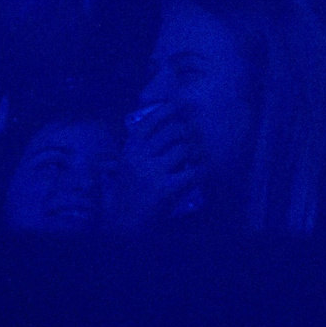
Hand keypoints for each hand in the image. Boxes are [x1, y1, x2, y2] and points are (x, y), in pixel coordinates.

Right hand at [122, 102, 203, 223]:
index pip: (152, 120)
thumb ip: (142, 146)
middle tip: (194, 139)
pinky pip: (193, 172)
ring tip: (197, 158)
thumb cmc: (129, 191)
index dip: (170, 109)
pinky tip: (201, 173)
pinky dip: (201, 171)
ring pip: (185, 149)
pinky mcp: (165, 188)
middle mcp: (139, 156)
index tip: (184, 104)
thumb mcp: (128, 164)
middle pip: (174, 131)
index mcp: (129, 148)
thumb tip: (165, 122)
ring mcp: (152, 172)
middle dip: (189, 133)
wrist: (124, 222)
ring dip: (196, 152)